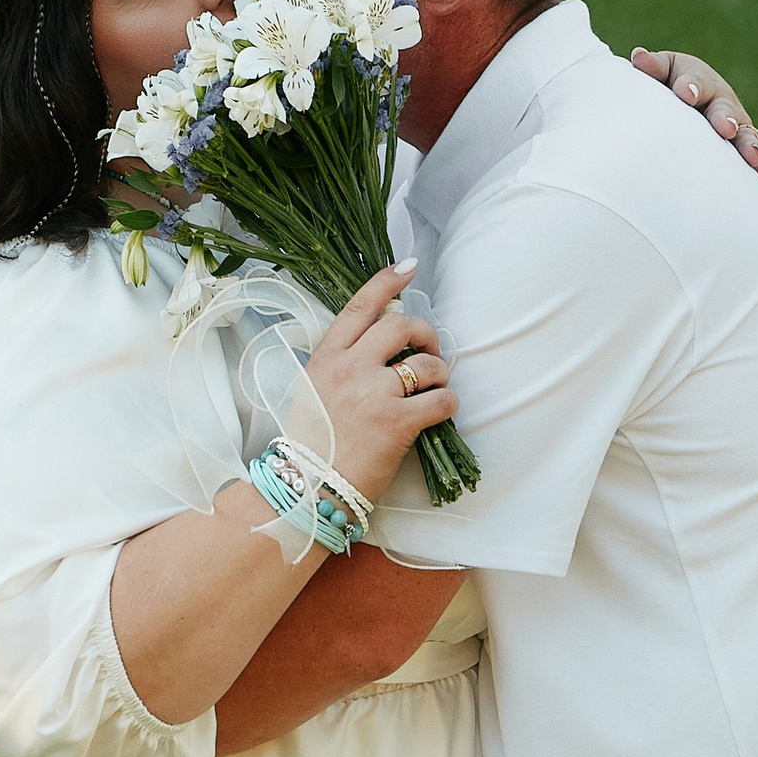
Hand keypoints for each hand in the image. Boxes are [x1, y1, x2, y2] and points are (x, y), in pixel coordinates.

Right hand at [304, 263, 460, 506]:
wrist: (308, 488)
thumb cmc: (312, 443)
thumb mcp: (313, 389)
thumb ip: (341, 362)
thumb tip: (380, 343)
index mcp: (327, 357)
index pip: (361, 307)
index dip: (387, 282)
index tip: (407, 269)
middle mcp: (350, 368)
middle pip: (401, 325)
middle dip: (424, 334)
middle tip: (428, 352)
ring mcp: (374, 394)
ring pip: (426, 363)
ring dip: (440, 372)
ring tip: (435, 387)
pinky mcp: (397, 423)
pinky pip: (442, 399)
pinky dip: (449, 403)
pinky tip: (442, 411)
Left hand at [631, 46, 757, 209]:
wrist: (689, 104)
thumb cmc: (671, 88)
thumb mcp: (662, 74)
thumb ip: (654, 68)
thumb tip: (639, 59)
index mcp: (700, 83)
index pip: (694, 82)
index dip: (690, 87)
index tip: (685, 95)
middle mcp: (724, 106)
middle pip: (725, 110)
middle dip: (725, 118)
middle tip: (725, 127)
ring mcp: (738, 132)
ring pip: (748, 140)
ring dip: (751, 149)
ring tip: (753, 159)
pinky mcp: (745, 157)